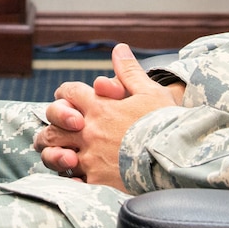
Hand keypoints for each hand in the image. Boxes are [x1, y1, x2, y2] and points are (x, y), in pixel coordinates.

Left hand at [33, 44, 180, 188]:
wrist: (176, 156)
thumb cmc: (165, 122)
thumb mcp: (150, 91)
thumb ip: (129, 71)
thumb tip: (119, 48)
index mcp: (100, 107)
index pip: (69, 93)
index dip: (65, 94)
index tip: (66, 98)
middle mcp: (90, 131)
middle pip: (54, 125)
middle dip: (52, 125)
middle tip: (55, 129)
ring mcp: (90, 156)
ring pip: (55, 152)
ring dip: (53, 151)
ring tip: (57, 153)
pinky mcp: (96, 179)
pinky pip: (70, 178)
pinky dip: (67, 176)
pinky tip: (71, 175)